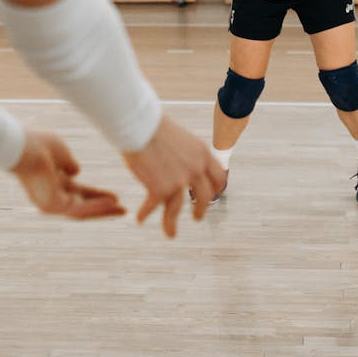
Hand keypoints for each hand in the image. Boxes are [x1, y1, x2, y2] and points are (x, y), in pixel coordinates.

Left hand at [12, 130, 125, 219]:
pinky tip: (111, 202)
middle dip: (103, 209)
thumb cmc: (37, 145)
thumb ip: (69, 163)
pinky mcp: (52, 205)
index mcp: (53, 183)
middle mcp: (51, 197)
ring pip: (82, 211)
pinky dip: (96, 206)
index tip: (115, 197)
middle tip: (123, 210)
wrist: (21, 146)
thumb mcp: (59, 152)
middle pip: (82, 207)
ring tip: (122, 210)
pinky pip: (79, 208)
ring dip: (103, 210)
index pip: (80, 193)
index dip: (97, 195)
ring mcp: (50, 203)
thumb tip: (77, 172)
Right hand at [123, 114, 227, 238]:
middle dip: (201, 210)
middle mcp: (195, 169)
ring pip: (177, 209)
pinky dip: (145, 214)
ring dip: (172, 223)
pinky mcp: (160, 189)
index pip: (218, 177)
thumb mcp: (179, 137)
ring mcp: (178, 181)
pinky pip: (152, 207)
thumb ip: (184, 153)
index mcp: (201, 153)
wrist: (139, 125)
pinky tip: (140, 218)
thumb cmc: (153, 124)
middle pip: (204, 197)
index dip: (215, 189)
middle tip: (197, 217)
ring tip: (170, 232)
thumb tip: (179, 163)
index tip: (210, 196)